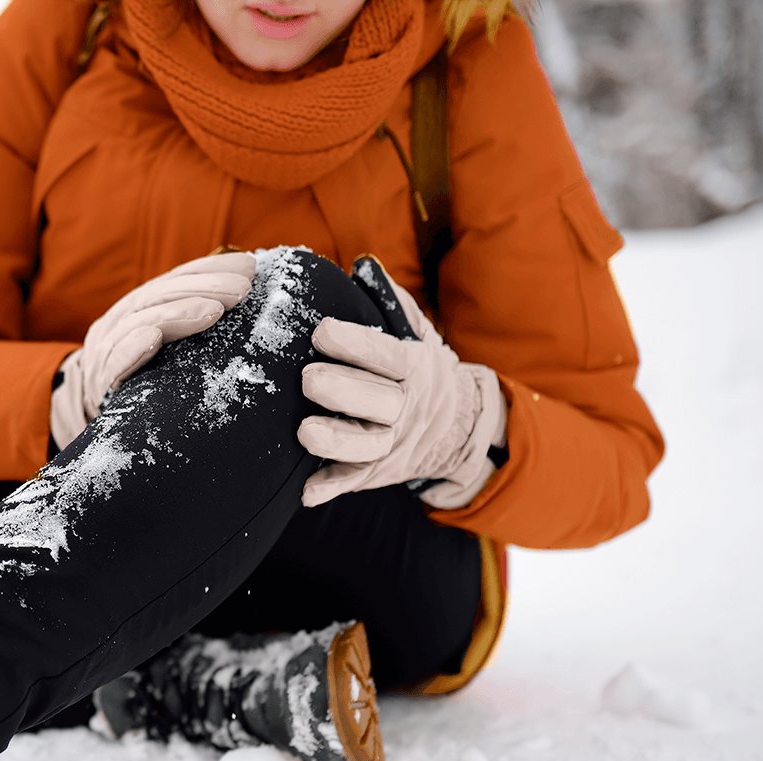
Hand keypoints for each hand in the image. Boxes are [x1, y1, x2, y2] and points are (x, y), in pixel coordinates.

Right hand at [51, 252, 254, 449]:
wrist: (92, 418)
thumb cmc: (143, 382)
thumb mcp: (167, 350)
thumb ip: (192, 328)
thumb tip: (246, 306)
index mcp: (138, 308)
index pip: (174, 281)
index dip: (209, 270)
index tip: (249, 267)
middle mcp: (120, 320)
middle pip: (160, 295)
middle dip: (203, 287)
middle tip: (242, 289)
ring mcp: (106, 349)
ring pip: (139, 320)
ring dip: (178, 312)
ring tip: (215, 310)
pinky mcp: (100, 381)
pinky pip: (114, 361)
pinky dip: (133, 347)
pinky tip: (153, 338)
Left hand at [297, 257, 505, 509]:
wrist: (457, 428)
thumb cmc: (421, 372)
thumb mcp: (418, 335)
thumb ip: (392, 304)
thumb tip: (364, 267)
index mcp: (414, 369)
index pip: (387, 356)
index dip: (356, 345)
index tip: (322, 331)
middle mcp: (406, 409)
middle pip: (379, 403)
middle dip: (343, 391)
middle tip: (308, 378)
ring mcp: (392, 444)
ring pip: (367, 447)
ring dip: (336, 442)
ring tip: (304, 433)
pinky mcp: (376, 471)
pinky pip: (355, 481)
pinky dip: (331, 487)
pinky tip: (307, 491)